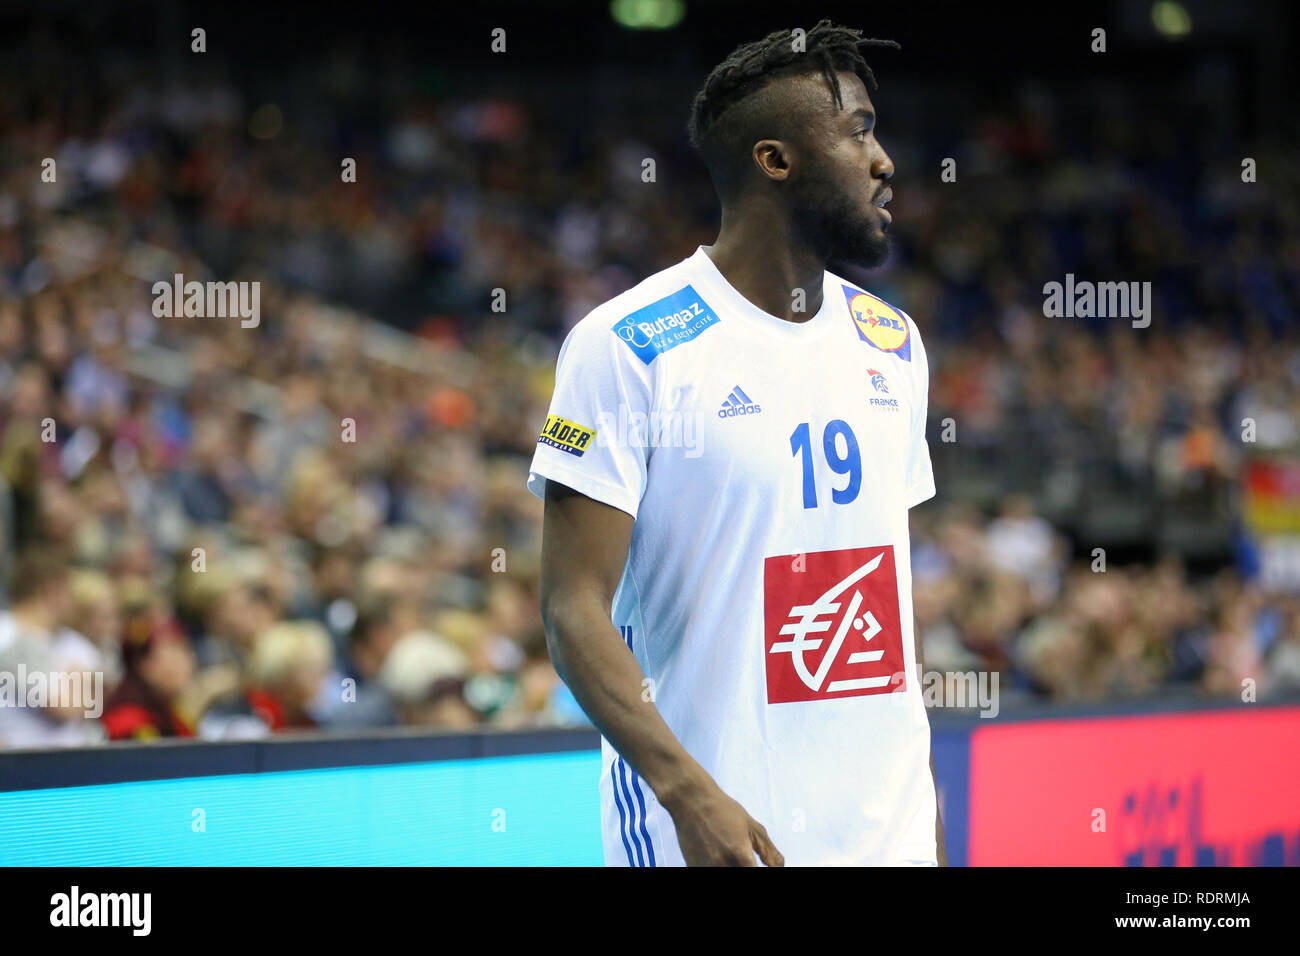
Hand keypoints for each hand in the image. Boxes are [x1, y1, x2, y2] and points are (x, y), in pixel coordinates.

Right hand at [664, 780, 783, 866]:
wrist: (691, 800)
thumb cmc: (724, 810)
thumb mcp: (752, 827)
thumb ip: (769, 852)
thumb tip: (779, 868)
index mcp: (741, 856)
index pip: (755, 876)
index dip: (760, 872)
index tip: (756, 864)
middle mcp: (723, 866)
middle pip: (741, 876)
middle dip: (746, 867)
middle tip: (744, 858)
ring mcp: (706, 868)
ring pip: (725, 873)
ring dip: (732, 866)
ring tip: (729, 852)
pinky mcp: (693, 868)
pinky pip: (710, 873)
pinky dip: (718, 866)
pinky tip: (717, 855)